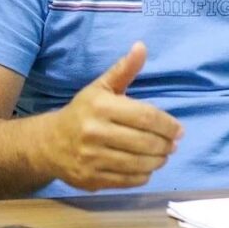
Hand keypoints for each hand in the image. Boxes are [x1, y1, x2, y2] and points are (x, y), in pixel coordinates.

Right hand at [45, 42, 182, 191]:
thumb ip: (124, 69)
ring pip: (138, 164)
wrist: (48, 143)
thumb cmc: (82, 112)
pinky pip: (128, 181)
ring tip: (163, 155)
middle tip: (173, 144)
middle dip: (166, 144)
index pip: (145, 117)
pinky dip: (143, 175)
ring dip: (158, 161)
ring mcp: (92, 159)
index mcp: (101, 106)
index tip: (179, 129)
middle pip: (145, 142)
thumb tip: (142, 46)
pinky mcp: (92, 179)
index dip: (168, 124)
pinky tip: (146, 167)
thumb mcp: (101, 87)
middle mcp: (95, 133)